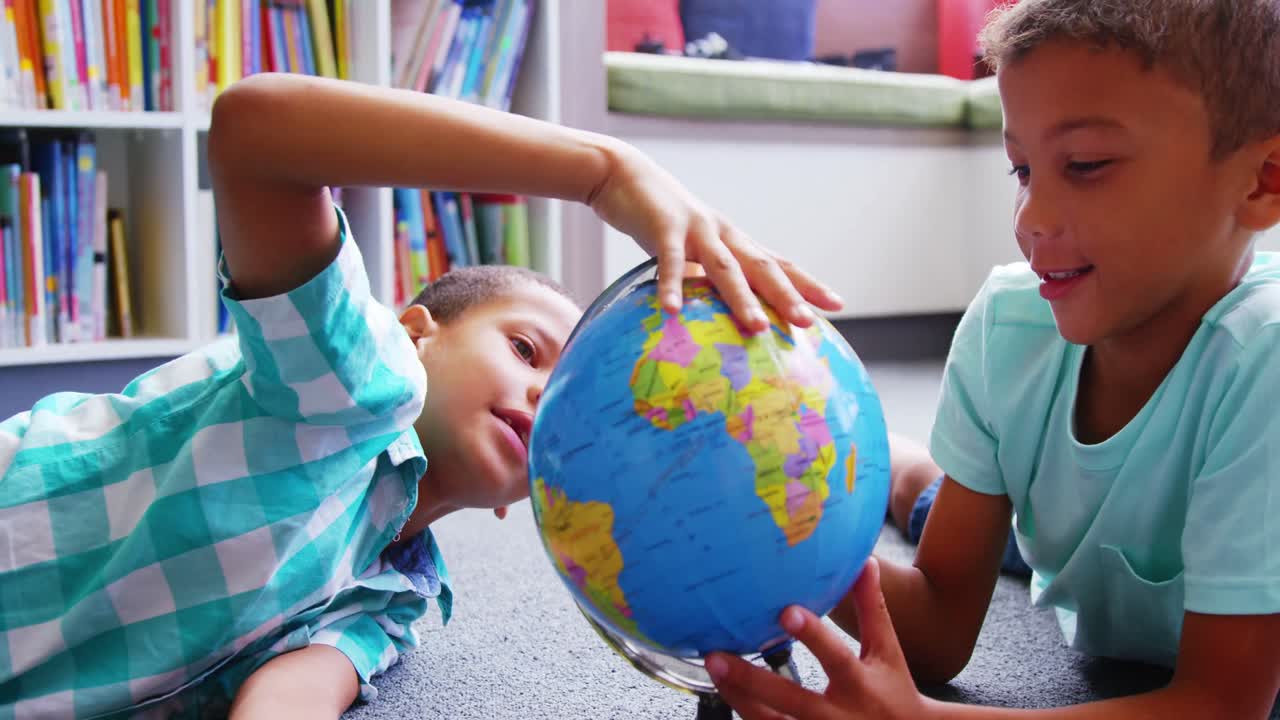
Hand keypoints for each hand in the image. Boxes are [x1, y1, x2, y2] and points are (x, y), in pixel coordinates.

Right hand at [587, 142, 843, 332]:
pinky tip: (672, 311)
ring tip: (758, 326)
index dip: (807, 284)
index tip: (837, 305)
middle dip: (787, 295)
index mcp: (733, 240)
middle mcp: (723, 234)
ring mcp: (696, 229)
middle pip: (762, 267)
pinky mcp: (663, 228)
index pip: (778, 263)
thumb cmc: (658, 219)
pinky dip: (672, 286)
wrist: (622, 175)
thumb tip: (712, 316)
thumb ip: (703, 278)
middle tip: (808, 322)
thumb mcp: (688, 250)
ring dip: (742, 297)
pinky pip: (668, 260)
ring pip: (725, 267)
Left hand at [706, 558, 930, 719]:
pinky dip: (746, 715)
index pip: (836, 657)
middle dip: (751, 679)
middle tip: (716, 656)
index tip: (786, 612)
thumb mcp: (886, 651)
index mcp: (860, 685)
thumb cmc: (892, 691)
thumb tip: (865, 560)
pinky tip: (726, 694)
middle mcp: (838, 716)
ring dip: (738, 698)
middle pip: (789, 699)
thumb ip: (872, 608)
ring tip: (713, 670)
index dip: (813, 636)